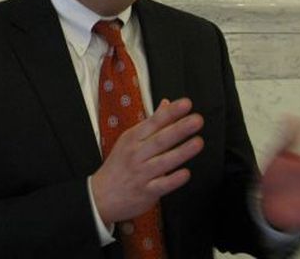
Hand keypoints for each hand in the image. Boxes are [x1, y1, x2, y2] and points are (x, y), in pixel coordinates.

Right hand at [91, 97, 203, 225]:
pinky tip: (186, 173)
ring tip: (198, 142)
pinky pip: (161, 185)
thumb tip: (166, 103)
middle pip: (160, 140)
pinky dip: (173, 179)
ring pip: (163, 162)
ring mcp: (141, 173)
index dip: (170, 113)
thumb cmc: (119, 165)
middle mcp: (137, 154)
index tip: (186, 104)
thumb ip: (151, 123)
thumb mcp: (129, 140)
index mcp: (133, 138)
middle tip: (197, 120)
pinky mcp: (146, 192)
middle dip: (179, 129)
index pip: (154, 122)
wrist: (100, 195)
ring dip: (182, 152)